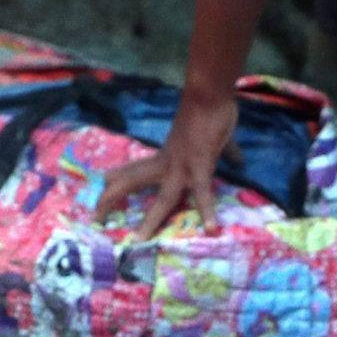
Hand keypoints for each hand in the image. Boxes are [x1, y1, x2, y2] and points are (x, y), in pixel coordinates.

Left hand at [98, 88, 237, 240]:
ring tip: (138, 242)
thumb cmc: (209, 111)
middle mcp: (167, 164)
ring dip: (149, 221)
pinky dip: (207, 211)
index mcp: (166, 156)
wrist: (208, 94)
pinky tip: (212, 229)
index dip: (119, 175)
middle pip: (133, 183)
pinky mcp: (200, 167)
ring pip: (162, 199)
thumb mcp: (212, 138)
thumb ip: (227, 152)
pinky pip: (202, 193)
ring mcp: (181, 167)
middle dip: (113, 199)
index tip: (102, 182)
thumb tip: (240, 160)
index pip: (136, 168)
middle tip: (95, 217)